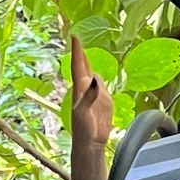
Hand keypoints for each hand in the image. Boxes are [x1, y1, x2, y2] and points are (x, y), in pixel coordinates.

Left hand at [68, 35, 110, 149]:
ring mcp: (96, 95)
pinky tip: (99, 78)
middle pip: (84, 67)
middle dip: (81, 53)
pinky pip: (103, 86)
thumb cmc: (83, 129)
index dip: (77, 51)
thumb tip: (95, 78)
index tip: (75, 36)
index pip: (78, 65)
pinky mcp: (104, 102)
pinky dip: (102, 79)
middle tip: (77, 39)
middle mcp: (86, 89)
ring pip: (94, 75)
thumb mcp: (83, 112)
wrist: (91, 143)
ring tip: (85, 53)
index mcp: (79, 89)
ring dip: (90, 65)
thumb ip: (89, 95)